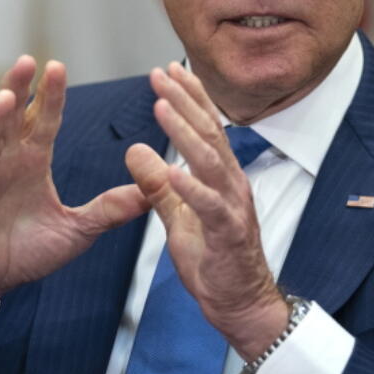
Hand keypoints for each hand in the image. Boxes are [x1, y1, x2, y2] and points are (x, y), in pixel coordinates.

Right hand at [0, 56, 150, 340]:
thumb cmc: (27, 252)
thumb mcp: (78, 230)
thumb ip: (110, 209)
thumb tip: (151, 193)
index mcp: (31, 163)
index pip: (43, 122)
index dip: (50, 95)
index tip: (58, 66)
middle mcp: (5, 165)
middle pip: (12, 120)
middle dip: (20, 89)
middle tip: (29, 61)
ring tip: (6, 98)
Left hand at [125, 63, 288, 360]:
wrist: (240, 303)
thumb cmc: (213, 260)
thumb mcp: (177, 218)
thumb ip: (157, 186)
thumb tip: (134, 150)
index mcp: (220, 177)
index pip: (206, 127)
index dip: (188, 96)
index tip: (167, 69)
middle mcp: (231, 183)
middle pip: (208, 133)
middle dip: (184, 100)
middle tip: (159, 74)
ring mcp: (232, 206)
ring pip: (209, 161)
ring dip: (184, 133)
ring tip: (161, 108)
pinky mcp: (228, 233)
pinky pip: (210, 206)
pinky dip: (191, 187)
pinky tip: (172, 171)